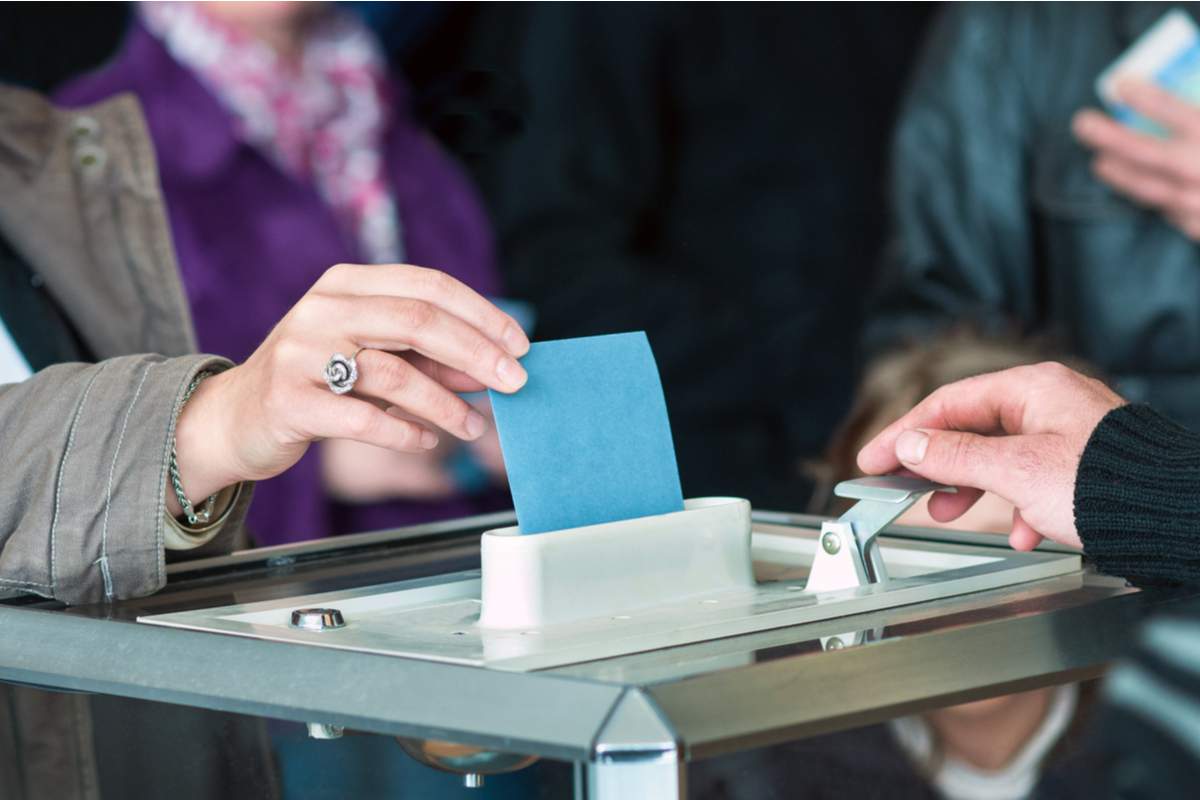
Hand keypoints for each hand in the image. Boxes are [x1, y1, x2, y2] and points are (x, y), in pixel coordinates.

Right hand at [168, 264, 529, 513]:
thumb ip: (430, 359)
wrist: (235, 418)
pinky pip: (363, 418)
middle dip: (477, 353)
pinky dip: (405, 431)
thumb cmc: (318, 382)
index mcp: (346, 284)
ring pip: (394, 373)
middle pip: (417, 321)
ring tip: (473, 426)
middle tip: (515, 383)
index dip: (481, 314)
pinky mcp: (289, 401)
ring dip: (446, 404)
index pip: (427, 285)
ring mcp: (300, 353)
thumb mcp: (374, 358)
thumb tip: (495, 369)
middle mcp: (322, 309)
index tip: (520, 344)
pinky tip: (427, 440)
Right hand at [856, 363, 1124, 550]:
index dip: (903, 432)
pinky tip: (1019, 531)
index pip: (948, 403)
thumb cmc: (1110, 486)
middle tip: (904, 486)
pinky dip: (1017, 506)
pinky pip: (1034, 480)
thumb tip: (911, 444)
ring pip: (1001, 457)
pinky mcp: (1084, 466)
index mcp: (1033, 388)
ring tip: (951, 512)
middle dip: (937, 464)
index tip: (874, 458)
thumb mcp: (1015, 471)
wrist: (1177, 517)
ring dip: (972, 488)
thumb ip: (955, 456)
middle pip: (972, 428)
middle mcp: (1051, 403)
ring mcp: (1069, 434)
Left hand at [1073, 80, 1199, 239]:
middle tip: (1082, 123)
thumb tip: (1193, 95)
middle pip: (1145, 151)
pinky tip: (1143, 191)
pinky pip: (1171, 212)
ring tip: (1099, 163)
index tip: (1120, 84)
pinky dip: (1156, 200)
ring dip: (1119, 175)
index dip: (1144, 96)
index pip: (1173, 110)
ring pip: (1148, 189)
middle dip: (1110, 136)